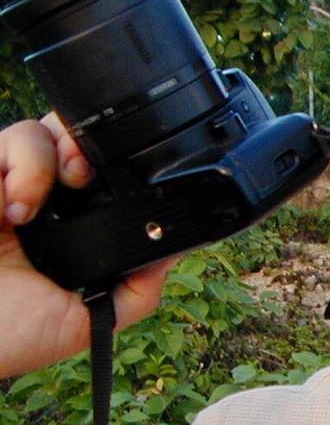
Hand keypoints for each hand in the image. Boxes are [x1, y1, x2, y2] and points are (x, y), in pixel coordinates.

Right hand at [0, 114, 171, 378]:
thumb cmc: (6, 336)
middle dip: (80, 142)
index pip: (94, 166)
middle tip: (79, 176)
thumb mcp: (82, 320)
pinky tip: (5, 211)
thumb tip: (175, 251)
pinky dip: (7, 174)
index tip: (115, 178)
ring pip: (30, 131)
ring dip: (38, 163)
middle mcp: (31, 197)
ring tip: (26, 212)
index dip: (108, 160)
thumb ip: (134, 291)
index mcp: (64, 221)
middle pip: (65, 133)